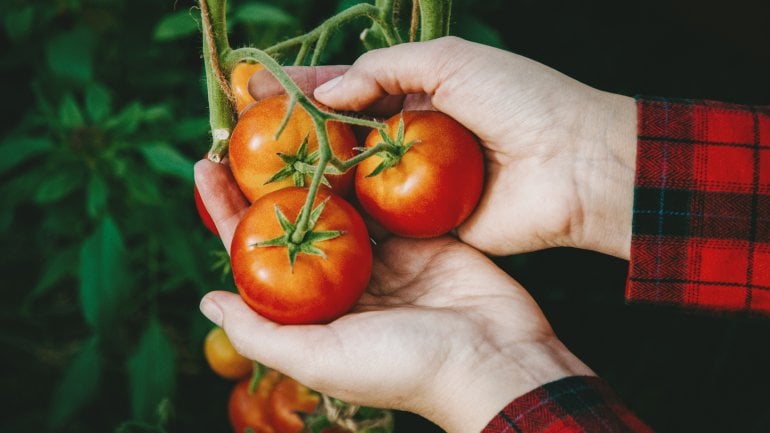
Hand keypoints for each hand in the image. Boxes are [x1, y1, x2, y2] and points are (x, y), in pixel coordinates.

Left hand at [194, 160, 592, 432]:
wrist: (495, 360)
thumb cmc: (405, 368)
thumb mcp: (322, 359)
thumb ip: (262, 333)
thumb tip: (207, 300)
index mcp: (316, 311)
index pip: (257, 254)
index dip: (228, 213)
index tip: (202, 168)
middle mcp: (345, 282)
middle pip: (294, 221)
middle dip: (266, 180)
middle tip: (240, 134)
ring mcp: (386, 258)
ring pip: (341, 203)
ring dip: (315, 166)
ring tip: (288, 123)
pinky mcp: (423, 237)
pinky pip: (389, 196)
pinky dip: (369, 169)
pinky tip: (347, 135)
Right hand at [249, 36, 637, 258]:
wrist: (574, 166)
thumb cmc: (522, 101)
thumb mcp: (453, 61)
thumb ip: (386, 71)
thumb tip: (328, 92)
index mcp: (419, 91)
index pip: (347, 85)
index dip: (299, 87)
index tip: (251, 87)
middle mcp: (408, 137)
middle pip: (338, 133)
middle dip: (290, 133)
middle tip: (235, 135)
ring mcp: (412, 182)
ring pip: (348, 177)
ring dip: (304, 175)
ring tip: (250, 175)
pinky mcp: (421, 223)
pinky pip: (372, 216)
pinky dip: (338, 213)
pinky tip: (295, 212)